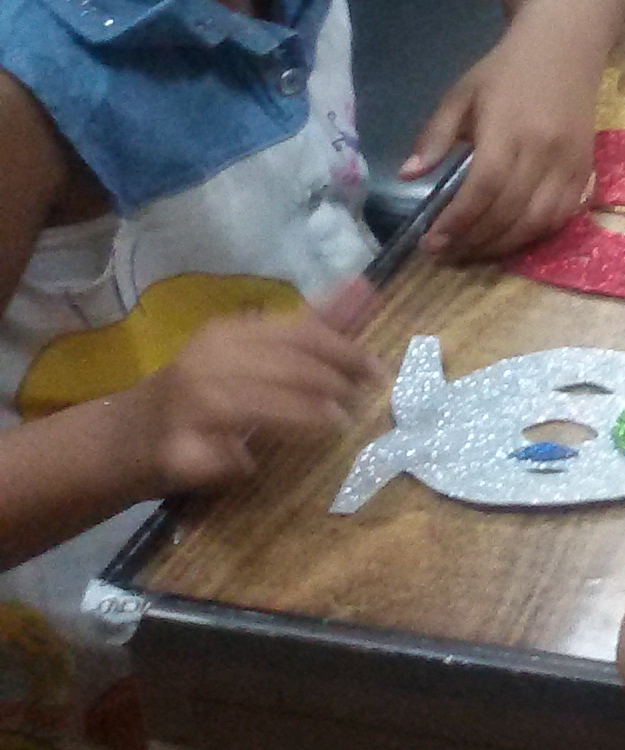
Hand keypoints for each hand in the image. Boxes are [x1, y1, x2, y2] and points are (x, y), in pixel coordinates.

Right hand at [123, 311, 381, 494]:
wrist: (121, 438)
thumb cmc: (200, 393)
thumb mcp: (250, 352)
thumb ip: (307, 327)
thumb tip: (364, 286)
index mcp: (227, 334)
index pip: (299, 333)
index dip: (345, 351)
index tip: (378, 371)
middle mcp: (205, 363)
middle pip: (283, 367)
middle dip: (331, 383)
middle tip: (362, 400)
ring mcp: (186, 405)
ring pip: (255, 404)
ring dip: (302, 415)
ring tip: (336, 424)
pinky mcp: (174, 448)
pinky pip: (216, 454)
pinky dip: (238, 459)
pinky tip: (251, 463)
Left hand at [404, 32, 603, 259]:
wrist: (566, 46)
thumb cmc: (507, 70)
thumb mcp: (461, 95)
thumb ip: (434, 136)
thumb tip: (407, 176)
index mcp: (509, 129)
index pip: (484, 188)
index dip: (458, 221)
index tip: (432, 241)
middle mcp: (545, 150)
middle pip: (510, 211)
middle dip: (474, 240)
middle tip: (445, 253)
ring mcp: (570, 162)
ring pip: (538, 221)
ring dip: (504, 245)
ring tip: (473, 251)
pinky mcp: (586, 168)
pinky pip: (562, 215)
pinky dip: (535, 234)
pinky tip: (510, 237)